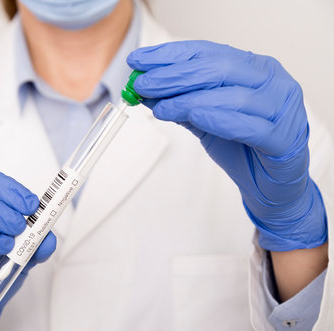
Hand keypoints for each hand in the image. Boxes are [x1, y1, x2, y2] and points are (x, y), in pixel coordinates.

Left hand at [127, 40, 326, 250]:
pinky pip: (251, 127)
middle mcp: (272, 81)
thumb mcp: (203, 120)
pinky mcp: (285, 139)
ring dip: (190, 100)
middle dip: (175, 76)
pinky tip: (195, 117)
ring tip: (160, 108)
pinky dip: (220, 120)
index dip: (170, 55)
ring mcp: (283, 108)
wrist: (268, 186)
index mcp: (254, 68)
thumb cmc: (240, 147)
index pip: (208, 52)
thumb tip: (145, 91)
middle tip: (143, 84)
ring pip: (233, 97)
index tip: (137, 61)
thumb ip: (180, 103)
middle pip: (219, 69)